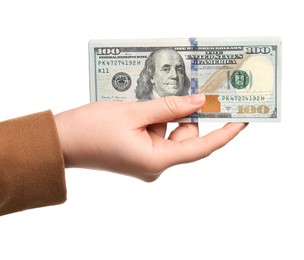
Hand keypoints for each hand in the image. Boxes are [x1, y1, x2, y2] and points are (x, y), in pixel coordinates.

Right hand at [54, 94, 246, 181]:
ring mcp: (145, 162)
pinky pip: (156, 135)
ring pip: (169, 134)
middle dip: (181, 114)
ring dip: (163, 114)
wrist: (62, 141)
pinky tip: (139, 109)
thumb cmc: (91, 129)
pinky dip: (153, 120)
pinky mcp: (137, 155)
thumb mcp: (133, 113)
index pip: (201, 148)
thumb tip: (197, 103)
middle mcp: (154, 166)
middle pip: (184, 137)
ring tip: (144, 101)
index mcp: (156, 161)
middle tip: (181, 90)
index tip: (241, 119)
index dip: (224, 133)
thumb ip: (169, 107)